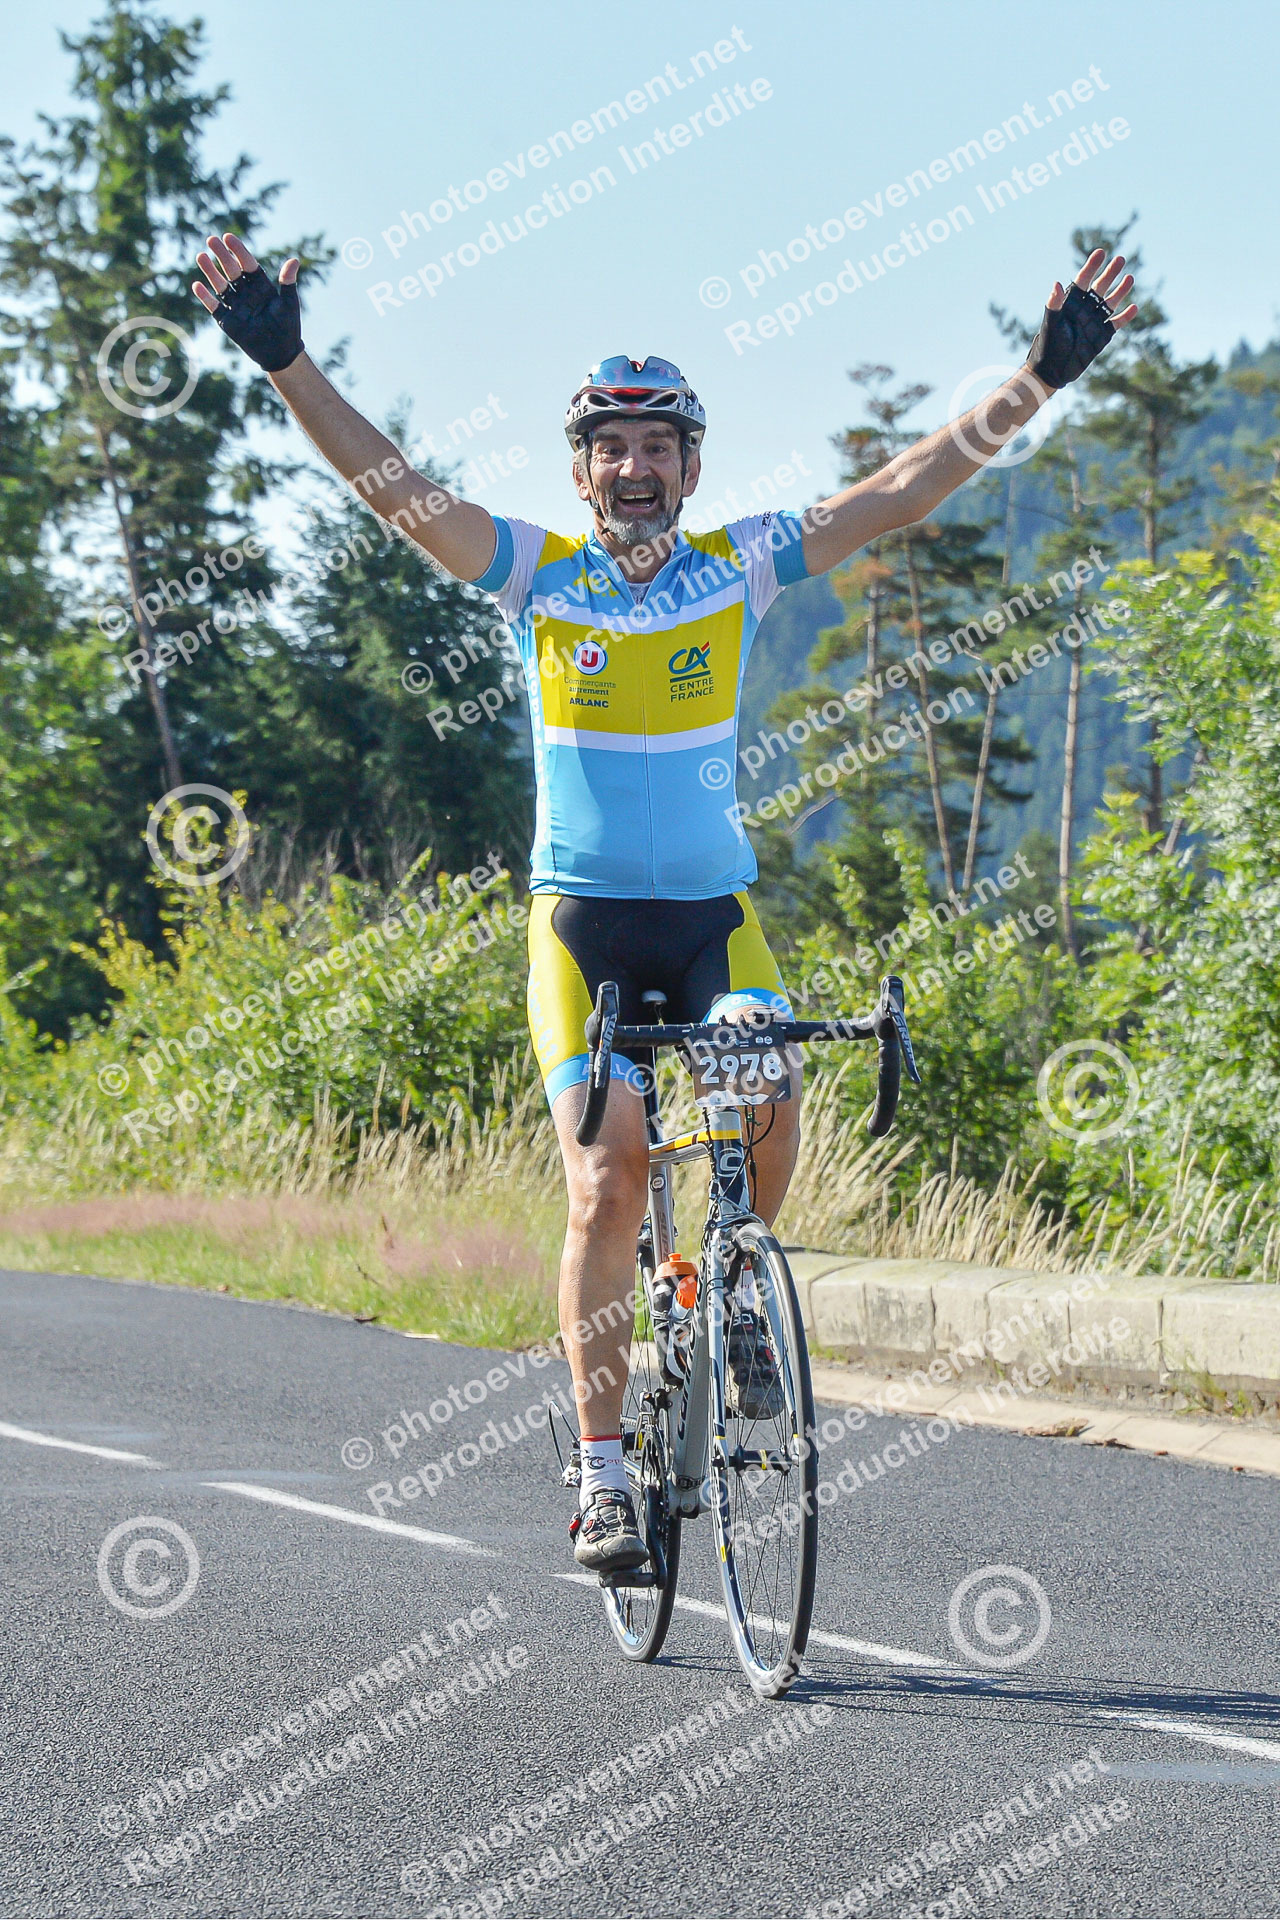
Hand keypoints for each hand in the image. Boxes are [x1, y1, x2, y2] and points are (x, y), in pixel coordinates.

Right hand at [193, 232, 303, 373]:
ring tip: (201, 256)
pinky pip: (215, 306)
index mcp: (260, 286)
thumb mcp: (289, 303)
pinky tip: (197, 285)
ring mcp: (236, 306)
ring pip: (220, 285)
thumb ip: (288, 282)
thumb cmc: (288, 326)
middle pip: (231, 270)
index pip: (247, 264)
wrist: (281, 352)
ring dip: (210, 271)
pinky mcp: (227, 320)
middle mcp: (246, 293)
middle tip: (211, 240)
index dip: (238, 251)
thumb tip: (294, 260)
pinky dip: (206, 297)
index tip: (228, 237)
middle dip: (221, 255)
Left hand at [1025, 247, 1137, 388]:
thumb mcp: (1050, 323)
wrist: (1052, 370)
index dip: (1091, 266)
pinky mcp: (1101, 336)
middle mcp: (1084, 310)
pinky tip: (1134, 307)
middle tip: (1120, 259)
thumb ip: (1054, 304)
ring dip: (1120, 291)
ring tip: (1130, 278)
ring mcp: (1094, 322)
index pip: (1083, 280)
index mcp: (1070, 303)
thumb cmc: (1047, 345)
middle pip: (1100, 287)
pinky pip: (1116, 323)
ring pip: (1110, 302)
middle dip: (1110, 274)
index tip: (1100, 252)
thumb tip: (1056, 283)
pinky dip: (1125, 316)